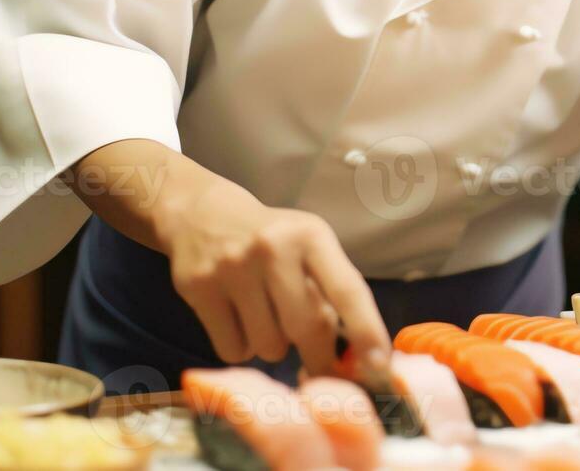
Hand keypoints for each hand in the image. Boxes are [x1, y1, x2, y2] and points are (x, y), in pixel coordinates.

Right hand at [156, 176, 390, 374]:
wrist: (202, 215)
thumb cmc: (272, 240)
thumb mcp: (309, 246)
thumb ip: (332, 291)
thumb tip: (356, 357)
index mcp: (311, 235)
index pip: (348, 289)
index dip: (367, 330)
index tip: (381, 364)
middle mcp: (273, 248)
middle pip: (307, 328)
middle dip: (317, 357)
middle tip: (317, 364)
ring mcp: (232, 267)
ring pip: (269, 346)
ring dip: (274, 346)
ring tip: (265, 318)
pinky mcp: (198, 288)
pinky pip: (233, 351)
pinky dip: (241, 348)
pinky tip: (238, 321)